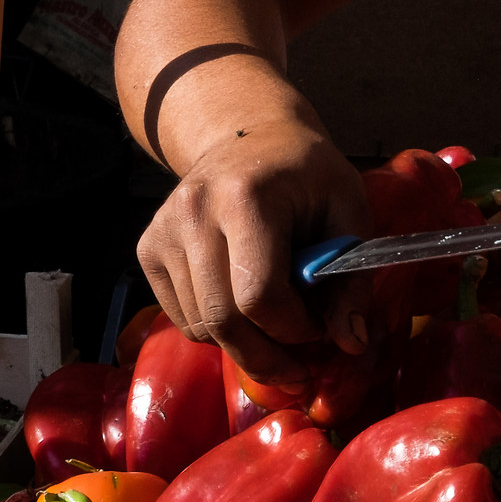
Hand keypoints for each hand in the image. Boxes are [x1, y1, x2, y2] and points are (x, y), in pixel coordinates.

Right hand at [135, 116, 374, 381]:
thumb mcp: (348, 210)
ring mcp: (163, 231)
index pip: (259, 295)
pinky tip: (243, 307)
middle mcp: (194, 211)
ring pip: (200, 327)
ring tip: (276, 324)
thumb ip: (351, 278)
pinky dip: (216, 330)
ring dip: (243, 344)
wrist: (248, 134)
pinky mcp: (148, 249)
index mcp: (247, 197)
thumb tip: (352, 342)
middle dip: (266, 356)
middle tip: (298, 367)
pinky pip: (181, 318)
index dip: (293, 328)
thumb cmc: (307, 174)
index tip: (319, 326)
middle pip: (223, 320)